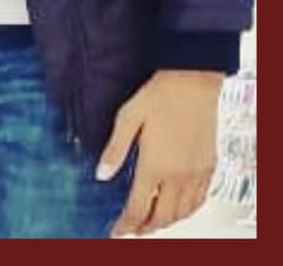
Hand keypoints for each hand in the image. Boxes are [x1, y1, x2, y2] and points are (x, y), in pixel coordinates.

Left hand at [96, 69, 222, 236]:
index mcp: (155, 165)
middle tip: (132, 230)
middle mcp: (178, 175)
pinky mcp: (209, 166)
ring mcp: (196, 173)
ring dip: (166, 223)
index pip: (138, 208)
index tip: (116, 231)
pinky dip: (188, 211)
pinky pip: (200, 200)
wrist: (194, 79)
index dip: (125, 224)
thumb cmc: (160, 94)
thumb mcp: (128, 116)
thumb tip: (100, 175)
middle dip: (145, 229)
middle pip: (161, 217)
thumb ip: (115, 148)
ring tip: (152, 223)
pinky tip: (179, 207)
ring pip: (182, 213)